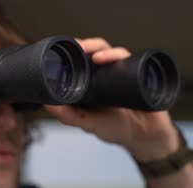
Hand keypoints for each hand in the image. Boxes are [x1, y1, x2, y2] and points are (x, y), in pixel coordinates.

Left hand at [45, 38, 179, 161]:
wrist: (146, 137)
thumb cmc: (116, 129)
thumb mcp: (88, 123)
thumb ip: (68, 116)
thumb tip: (46, 104)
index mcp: (92, 82)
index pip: (80, 60)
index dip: (70, 53)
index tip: (59, 51)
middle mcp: (107, 74)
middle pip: (95, 51)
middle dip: (84, 45)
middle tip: (75, 46)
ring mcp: (123, 72)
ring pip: (111, 51)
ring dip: (99, 48)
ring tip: (91, 54)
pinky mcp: (138, 73)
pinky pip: (129, 59)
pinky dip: (118, 56)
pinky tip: (110, 60)